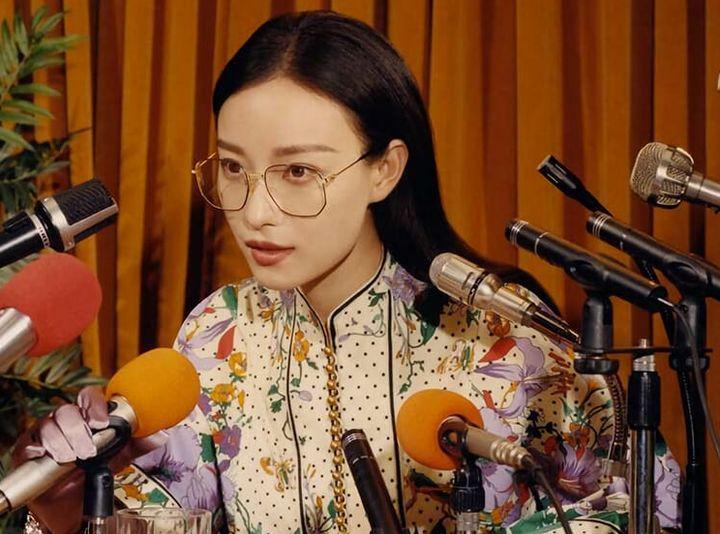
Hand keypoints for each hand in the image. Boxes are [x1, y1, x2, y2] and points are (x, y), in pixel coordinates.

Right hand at [12, 386, 168, 533]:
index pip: (89, 396)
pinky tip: (48, 456)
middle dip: (78, 428)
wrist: (71, 502)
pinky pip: (30, 443)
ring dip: (61, 440)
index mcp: (87, 415)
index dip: (95, 404)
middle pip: (67, 410)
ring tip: (72, 457)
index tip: (102, 421)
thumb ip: (137, 444)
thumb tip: (161, 434)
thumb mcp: (119, 457)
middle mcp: (65, 420)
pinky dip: (40, 448)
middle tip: (88, 450)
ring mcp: (45, 433)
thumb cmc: (93, 471)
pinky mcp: (28, 449)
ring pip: (48, 424)